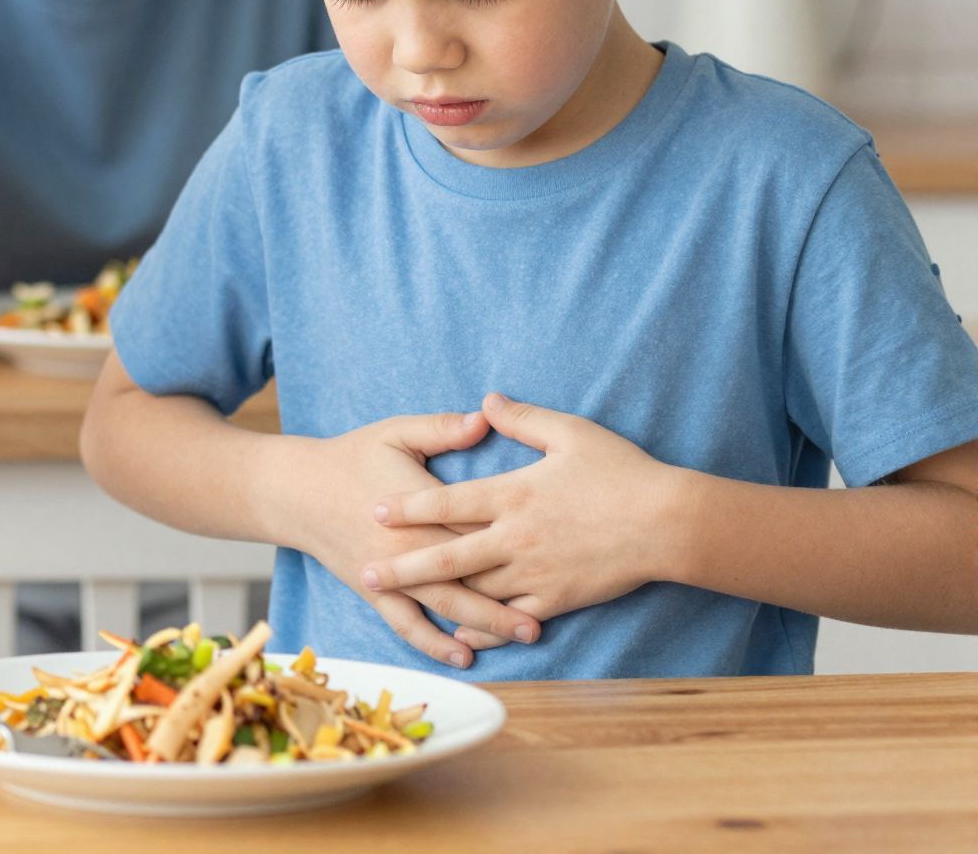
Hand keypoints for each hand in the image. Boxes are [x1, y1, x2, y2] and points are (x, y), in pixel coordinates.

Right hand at [296, 410, 547, 668]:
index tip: (554, 548)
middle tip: (550, 613)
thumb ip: (442, 428)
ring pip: (445, 604)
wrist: (298, 490)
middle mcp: (408, 545)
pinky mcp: (374, 591)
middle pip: (468, 574)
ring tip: (523, 635)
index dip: (513, 539)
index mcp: (420, 505)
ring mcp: (391, 572)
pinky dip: (434, 643)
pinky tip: (463, 655)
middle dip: (509, 596)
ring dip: (485, 623)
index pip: (475, 527)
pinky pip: (406, 624)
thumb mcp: (397, 432)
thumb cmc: (352, 456)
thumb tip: (485, 418)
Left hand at [363, 393, 677, 621]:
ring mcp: (536, 572)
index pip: (449, 502)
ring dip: (434, 598)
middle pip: (448, 555)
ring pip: (474, 591)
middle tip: (365, 573)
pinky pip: (511, 617)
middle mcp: (516, 537)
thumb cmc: (621, 473)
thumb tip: (487, 399)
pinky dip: (483, 627)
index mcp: (514, 494)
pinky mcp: (557, 598)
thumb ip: (523, 419)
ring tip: (396, 604)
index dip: (409, 506)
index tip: (374, 510)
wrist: (670, 524)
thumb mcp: (570, 432)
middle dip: (403, 566)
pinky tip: (459, 635)